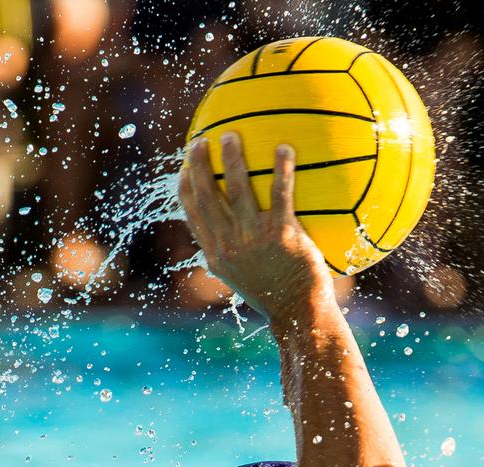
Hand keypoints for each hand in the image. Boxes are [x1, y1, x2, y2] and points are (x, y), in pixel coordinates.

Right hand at [179, 133, 333, 323]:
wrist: (299, 314)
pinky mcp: (282, 234)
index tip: (184, 167)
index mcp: (217, 254)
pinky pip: (280, 193)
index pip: (192, 215)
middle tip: (201, 141)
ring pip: (236, 188)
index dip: (185, 188)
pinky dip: (281, 168)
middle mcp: (229, 244)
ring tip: (231, 135)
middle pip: (206, 195)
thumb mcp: (244, 279)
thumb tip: (224, 242)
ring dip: (232, 158)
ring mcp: (254, 238)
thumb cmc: (276, 295)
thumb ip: (232, 256)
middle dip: (199, 165)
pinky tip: (285, 148)